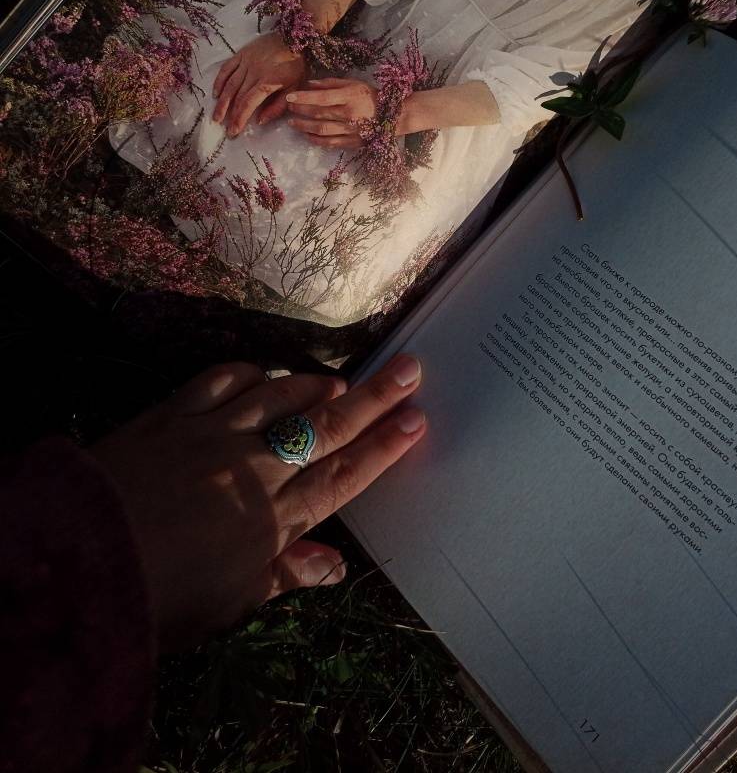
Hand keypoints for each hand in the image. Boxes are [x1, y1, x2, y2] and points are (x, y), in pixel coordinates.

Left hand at [92, 354, 424, 652]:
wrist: (84, 559)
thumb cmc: (161, 597)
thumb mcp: (230, 603)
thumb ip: (284, 575)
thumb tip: (337, 567)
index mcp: (273, 520)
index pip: (341, 477)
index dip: (382, 449)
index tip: (416, 420)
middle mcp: (254, 468)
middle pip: (325, 428)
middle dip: (373, 400)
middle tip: (409, 368)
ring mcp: (214, 434)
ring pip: (278, 397)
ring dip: (313, 384)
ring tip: (342, 378)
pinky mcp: (173, 413)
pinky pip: (219, 381)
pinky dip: (246, 373)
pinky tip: (261, 371)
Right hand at [212, 32, 307, 136]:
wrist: (294, 37)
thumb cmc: (297, 65)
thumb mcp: (295, 87)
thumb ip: (278, 106)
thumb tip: (260, 121)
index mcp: (268, 81)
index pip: (248, 103)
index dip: (240, 118)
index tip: (234, 131)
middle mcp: (253, 71)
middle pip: (237, 96)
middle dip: (230, 114)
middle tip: (224, 129)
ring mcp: (245, 61)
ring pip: (229, 84)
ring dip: (221, 102)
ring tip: (216, 116)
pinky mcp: (241, 54)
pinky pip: (226, 68)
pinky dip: (219, 81)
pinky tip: (215, 93)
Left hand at [287, 77, 384, 149]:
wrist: (393, 117)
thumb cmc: (371, 96)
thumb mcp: (354, 84)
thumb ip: (331, 84)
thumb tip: (309, 84)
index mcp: (350, 97)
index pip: (323, 98)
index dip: (304, 97)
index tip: (289, 97)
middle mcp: (349, 114)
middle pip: (319, 114)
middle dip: (300, 111)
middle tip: (289, 108)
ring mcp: (351, 130)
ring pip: (322, 130)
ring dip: (304, 126)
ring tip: (292, 123)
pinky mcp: (352, 142)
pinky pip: (330, 143)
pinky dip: (316, 140)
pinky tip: (307, 136)